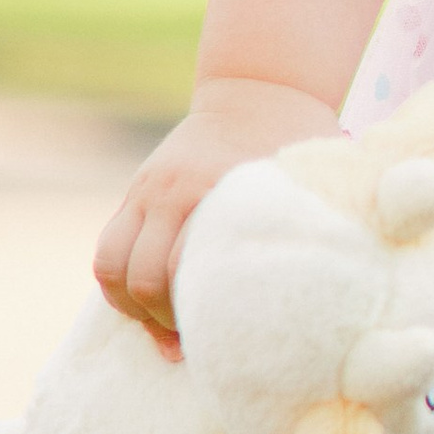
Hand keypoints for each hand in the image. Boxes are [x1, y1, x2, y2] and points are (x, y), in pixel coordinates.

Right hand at [94, 77, 340, 350]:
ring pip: (109, 266)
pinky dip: (120, 282)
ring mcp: (147, 191)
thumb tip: (325, 303)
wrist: (258, 88)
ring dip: (129, 306)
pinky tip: (147, 305)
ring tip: (160, 329)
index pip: (187, 270)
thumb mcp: (302, 181)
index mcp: (216, 191)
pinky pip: (108, 249)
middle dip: (159, 320)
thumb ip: (304, 227)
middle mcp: (173, 192)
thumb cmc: (295, 143)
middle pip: (141, 278)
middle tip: (189, 343)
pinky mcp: (135, 191)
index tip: (221, 345)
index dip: (198, 317)